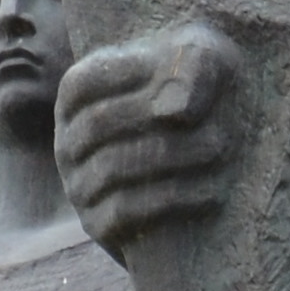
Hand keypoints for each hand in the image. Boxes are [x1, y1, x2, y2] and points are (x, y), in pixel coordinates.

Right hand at [60, 21, 245, 249]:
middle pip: (100, 122)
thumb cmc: (197, 103)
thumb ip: (191, 66)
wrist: (206, 179)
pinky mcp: (97, 224)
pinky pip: (124, 210)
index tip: (184, 73)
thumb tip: (175, 111)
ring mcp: (78, 185)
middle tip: (216, 119)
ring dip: (172, 157)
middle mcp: (69, 141)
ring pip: (113, 167)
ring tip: (220, 150)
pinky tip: (212, 192)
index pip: (84, 81)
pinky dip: (170, 198)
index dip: (130, 74)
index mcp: (78, 98)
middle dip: (158, 118)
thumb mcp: (200, 67)